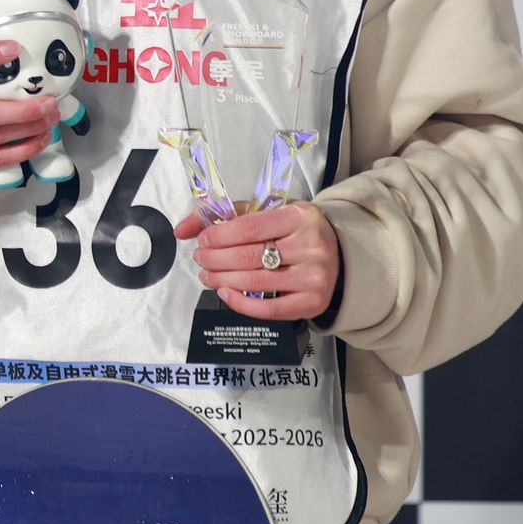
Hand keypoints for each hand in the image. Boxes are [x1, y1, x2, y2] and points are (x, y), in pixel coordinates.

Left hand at [175, 199, 340, 321]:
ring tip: (207, 275)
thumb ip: (227, 215)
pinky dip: (240, 303)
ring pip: (253, 282)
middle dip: (213, 259)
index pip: (248, 227)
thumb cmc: (297, 232)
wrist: (339, 255)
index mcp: (300, 216)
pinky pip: (268, 309)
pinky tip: (225, 292)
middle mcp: (311, 246)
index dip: (218, 236)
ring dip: (220, 280)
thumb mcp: (270, 214)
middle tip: (201, 258)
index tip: (203, 240)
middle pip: (247, 256)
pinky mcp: (312, 303)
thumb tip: (182, 228)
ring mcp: (314, 277)